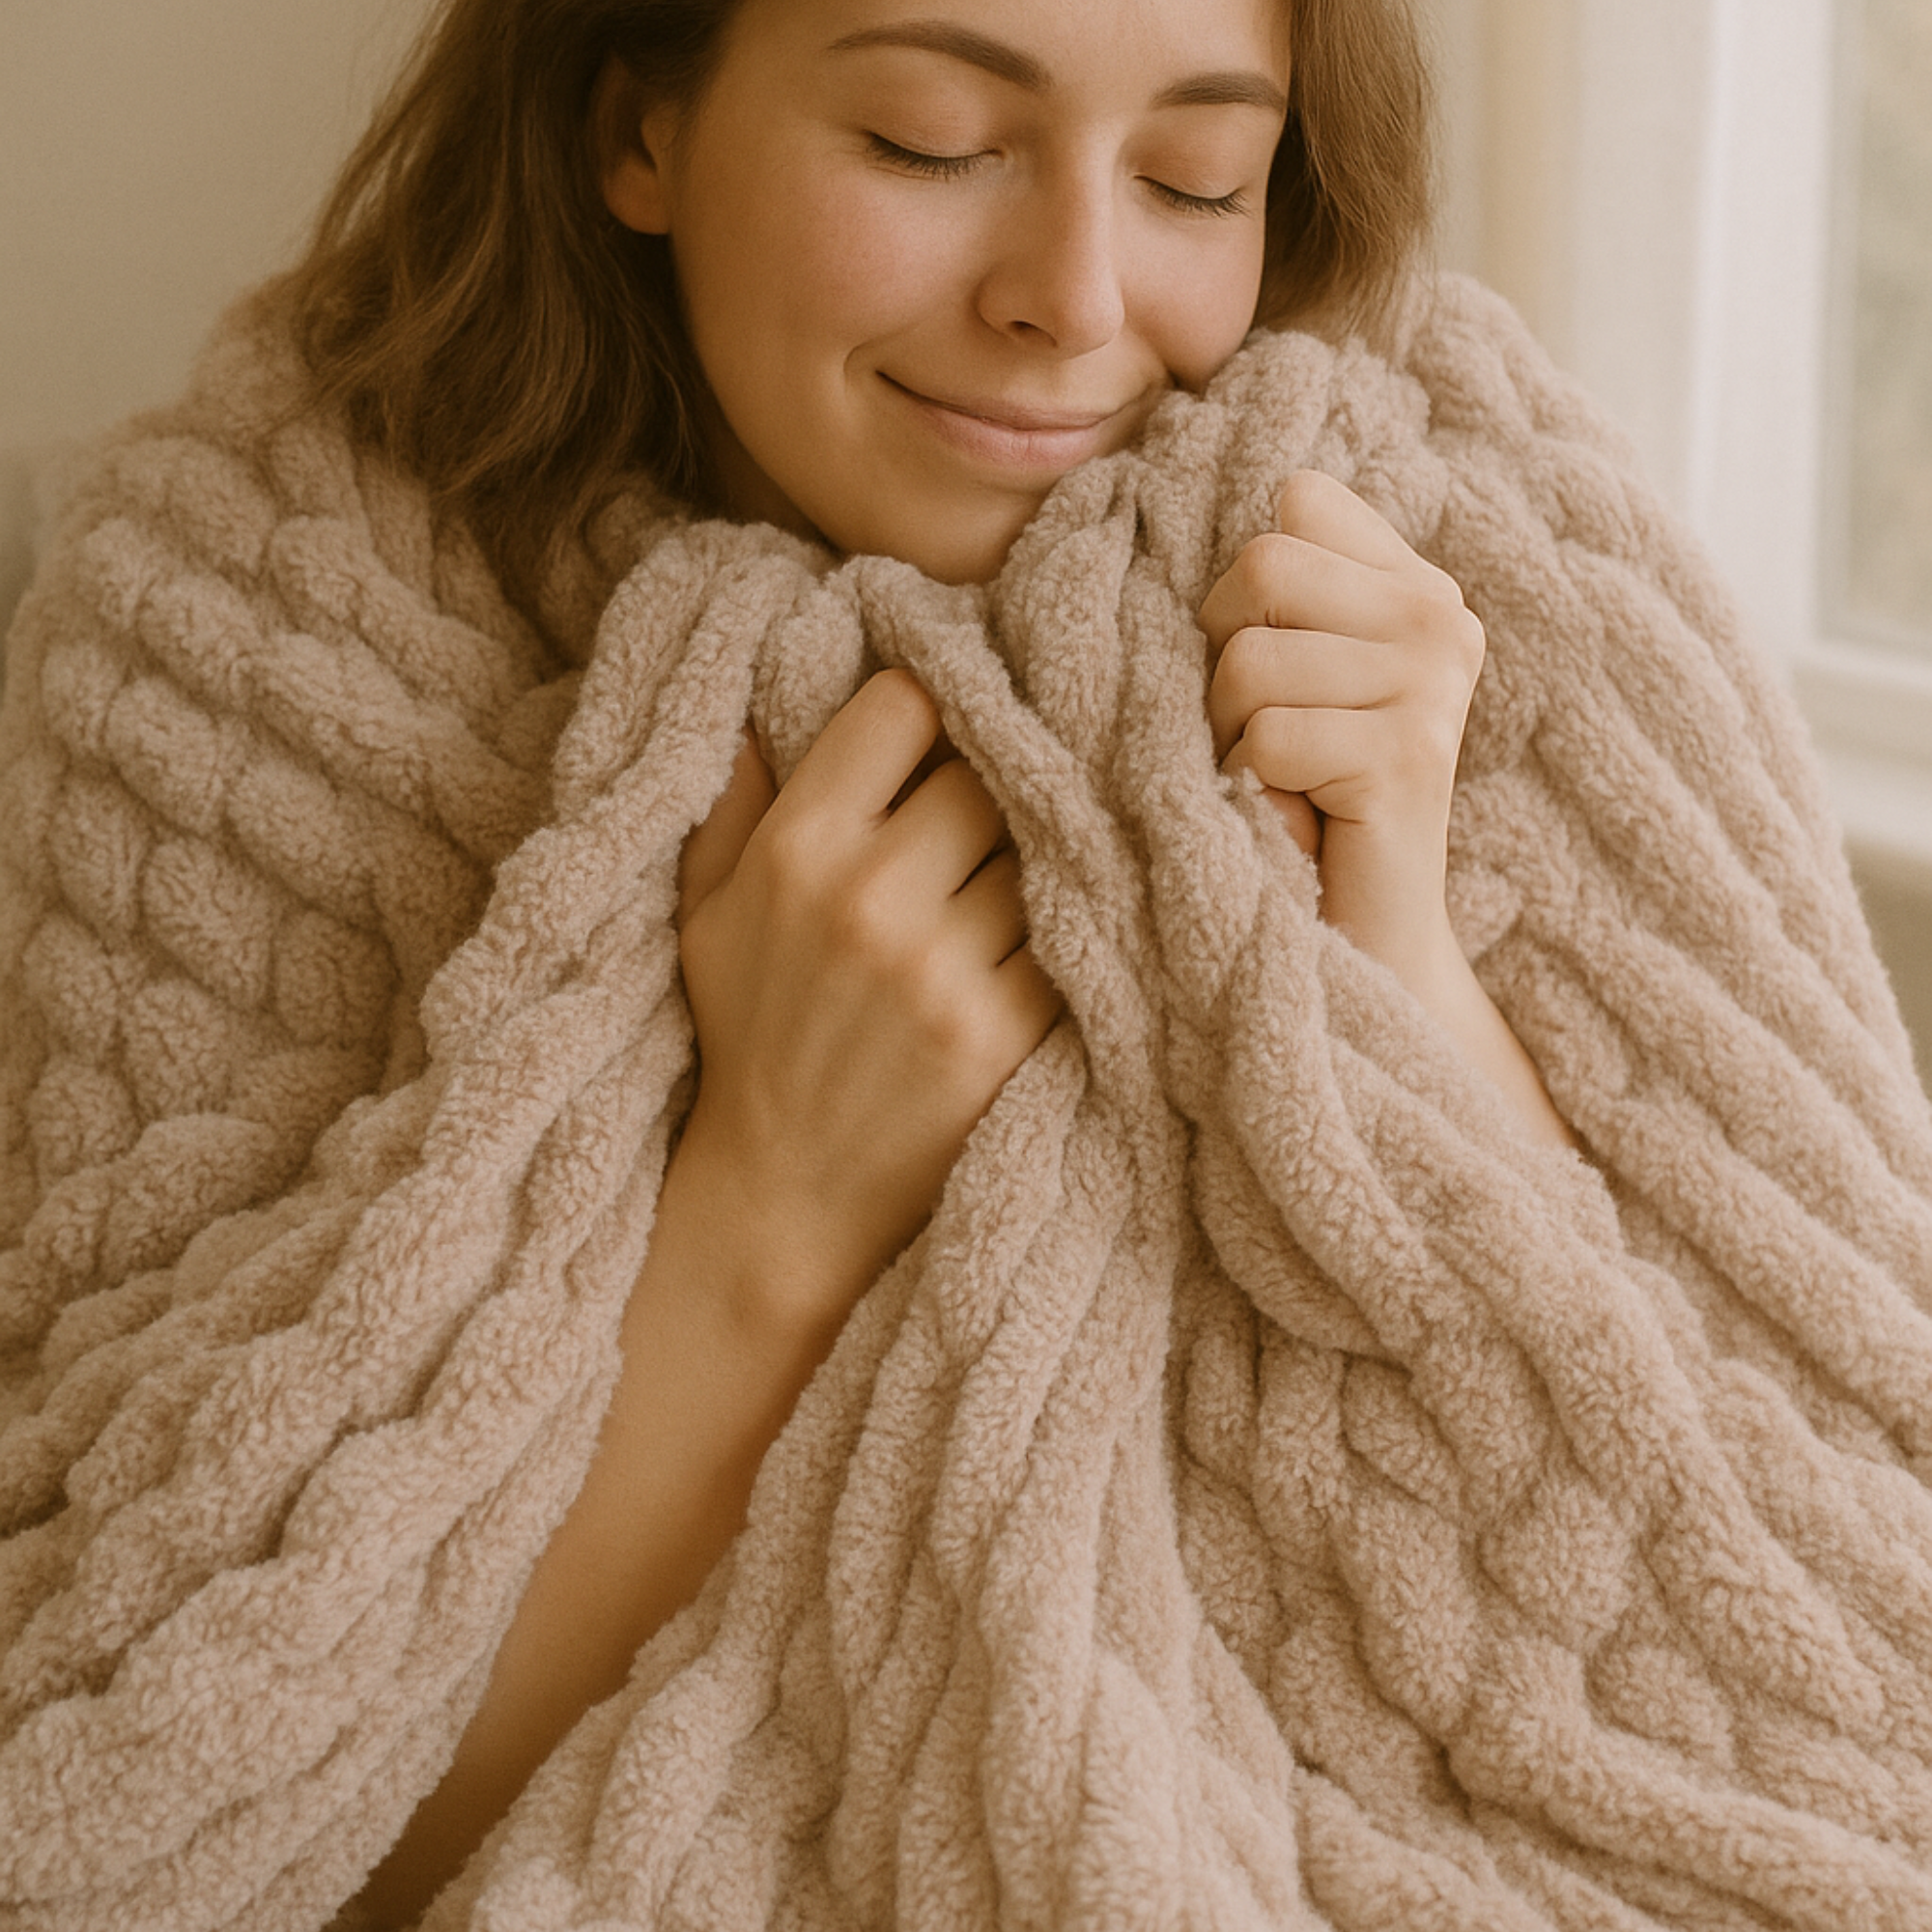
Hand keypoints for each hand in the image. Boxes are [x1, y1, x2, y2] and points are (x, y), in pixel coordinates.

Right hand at [674, 670, 1061, 1336]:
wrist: (788, 1196)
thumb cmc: (751, 1041)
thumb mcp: (707, 921)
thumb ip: (730, 810)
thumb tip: (754, 709)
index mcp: (796, 851)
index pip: (903, 707)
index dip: (928, 712)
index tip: (938, 740)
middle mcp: (869, 897)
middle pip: (988, 771)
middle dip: (994, 786)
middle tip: (991, 816)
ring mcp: (941, 966)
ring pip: (1041, 847)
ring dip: (1039, 860)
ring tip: (1018, 882)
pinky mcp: (1003, 1030)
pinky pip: (1069, 933)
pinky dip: (1071, 931)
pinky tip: (1049, 943)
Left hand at [1199, 471, 1485, 985]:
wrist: (1370, 939)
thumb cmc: (1303, 802)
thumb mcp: (1289, 680)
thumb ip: (1270, 599)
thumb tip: (1167, 498)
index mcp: (1414, 586)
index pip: (1296, 501)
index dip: (1243, 586)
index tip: (1271, 663)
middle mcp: (1439, 618)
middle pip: (1261, 566)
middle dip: (1225, 659)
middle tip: (1265, 733)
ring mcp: (1432, 683)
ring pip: (1252, 659)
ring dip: (1233, 734)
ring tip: (1281, 779)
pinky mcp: (1408, 754)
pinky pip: (1267, 736)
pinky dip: (1251, 786)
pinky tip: (1292, 816)